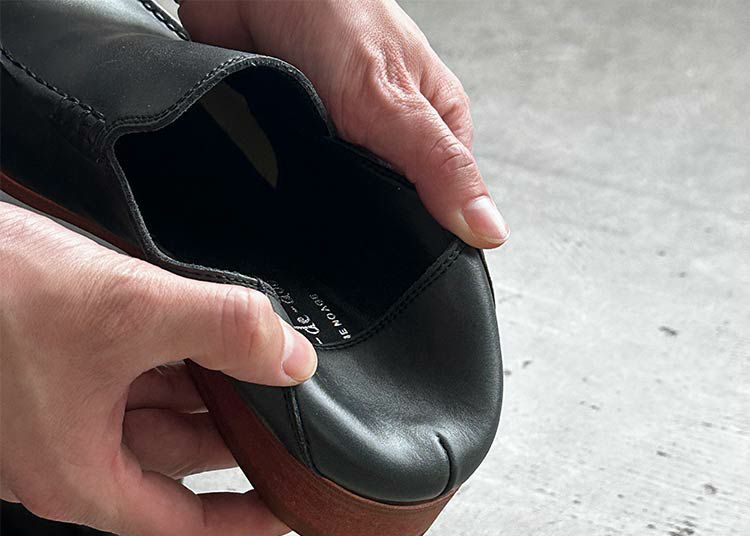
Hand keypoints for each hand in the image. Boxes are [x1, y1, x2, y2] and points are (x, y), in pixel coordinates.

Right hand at [0, 204, 317, 535]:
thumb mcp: (126, 310)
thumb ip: (223, 331)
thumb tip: (289, 358)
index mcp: (78, 473)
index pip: (183, 525)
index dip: (245, 520)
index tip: (286, 510)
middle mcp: (64, 451)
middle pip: (177, 459)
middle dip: (235, 431)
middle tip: (286, 405)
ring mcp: (54, 411)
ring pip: (153, 412)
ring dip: (204, 388)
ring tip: (257, 361)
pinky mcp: (49, 369)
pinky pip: (126, 377)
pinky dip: (168, 360)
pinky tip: (200, 331)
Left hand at [179, 0, 508, 248]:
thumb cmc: (329, 12)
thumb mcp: (395, 99)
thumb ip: (439, 165)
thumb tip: (490, 228)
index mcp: (436, 127)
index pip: (446, 208)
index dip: (428, 237)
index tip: (405, 259)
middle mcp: (394, 139)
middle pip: (393, 212)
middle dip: (371, 221)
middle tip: (350, 216)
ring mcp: (347, 146)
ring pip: (345, 206)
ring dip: (328, 205)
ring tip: (315, 193)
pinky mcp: (304, 150)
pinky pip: (303, 193)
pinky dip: (292, 195)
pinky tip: (286, 189)